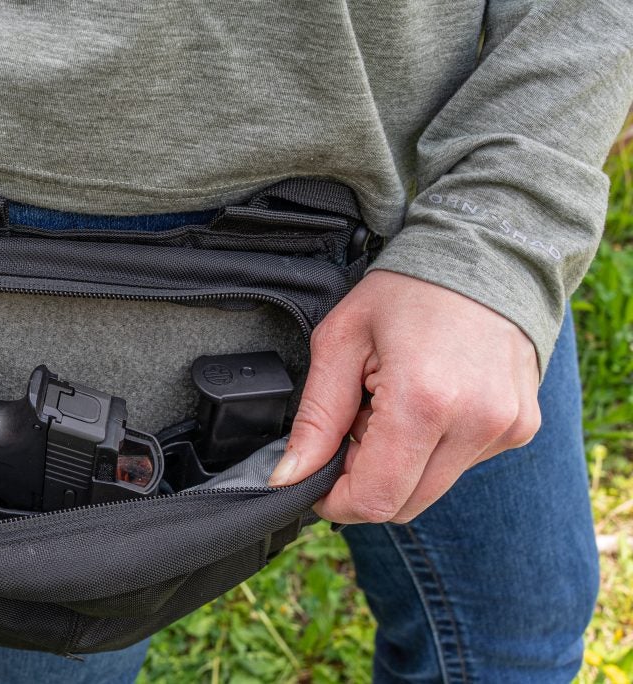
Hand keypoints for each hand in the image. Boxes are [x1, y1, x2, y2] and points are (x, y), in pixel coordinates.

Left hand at [268, 270, 540, 523]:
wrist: (483, 254)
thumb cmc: (405, 291)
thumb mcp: (340, 342)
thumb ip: (315, 417)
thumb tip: (288, 476)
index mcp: (425, 401)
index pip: (374, 499)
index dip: (334, 500)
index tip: (315, 479)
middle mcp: (476, 423)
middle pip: (403, 504)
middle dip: (365, 479)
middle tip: (355, 424)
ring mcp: (506, 428)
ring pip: (430, 488)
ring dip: (399, 464)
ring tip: (391, 405)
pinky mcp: (521, 428)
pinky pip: (460, 465)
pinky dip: (431, 448)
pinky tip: (427, 401)